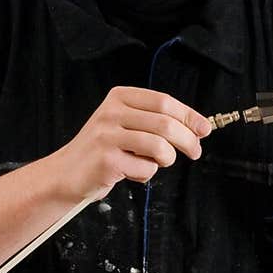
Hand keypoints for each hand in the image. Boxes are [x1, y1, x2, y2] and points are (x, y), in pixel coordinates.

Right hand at [53, 87, 211, 204]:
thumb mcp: (124, 124)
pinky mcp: (107, 161)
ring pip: (159, 146)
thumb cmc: (103, 149)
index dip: (188, 115)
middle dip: (188, 140)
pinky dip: (146, 174)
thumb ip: (155, 121)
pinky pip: (145, 168)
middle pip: (165, 124)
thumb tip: (197, 128)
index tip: (204, 129)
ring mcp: (107, 136)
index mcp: (119, 98)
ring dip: (167, 159)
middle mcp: (112, 113)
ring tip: (159, 162)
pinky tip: (132, 172)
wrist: (67, 172)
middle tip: (195, 152)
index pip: (163, 101)